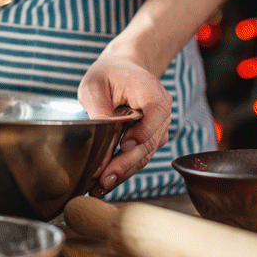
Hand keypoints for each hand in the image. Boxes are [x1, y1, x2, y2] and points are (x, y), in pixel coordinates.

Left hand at [77, 49, 172, 196]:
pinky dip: (125, 168)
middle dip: (125, 163)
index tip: (123, 145)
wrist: (122, 69)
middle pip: (149, 141)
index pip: (156, 114)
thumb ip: (99, 111)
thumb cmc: (108, 75)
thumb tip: (99, 142)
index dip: (142, 132)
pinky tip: (107, 180)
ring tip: (101, 186)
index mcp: (151, 91)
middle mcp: (161, 111)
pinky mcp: (151, 138)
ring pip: (145, 154)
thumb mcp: (94, 86)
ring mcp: (159, 127)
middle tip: (103, 179)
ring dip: (124, 171)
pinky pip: (140, 156)